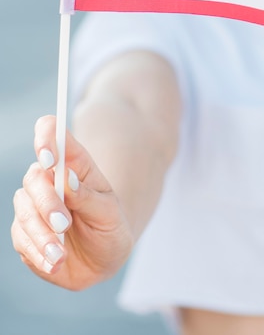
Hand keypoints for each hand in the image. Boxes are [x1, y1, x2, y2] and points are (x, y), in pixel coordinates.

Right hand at [11, 115, 133, 290]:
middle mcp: (50, 180)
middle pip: (35, 178)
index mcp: (76, 164)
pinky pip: (22, 238)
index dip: (47, 138)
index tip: (50, 157)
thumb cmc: (110, 226)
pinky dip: (38, 252)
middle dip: (48, 202)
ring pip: (25, 211)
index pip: (52, 134)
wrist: (103, 258)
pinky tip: (55, 262)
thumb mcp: (108, 213)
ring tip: (60, 253)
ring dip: (42, 234)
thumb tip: (67, 178)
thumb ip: (87, 196)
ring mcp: (34, 205)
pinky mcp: (24, 232)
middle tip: (64, 223)